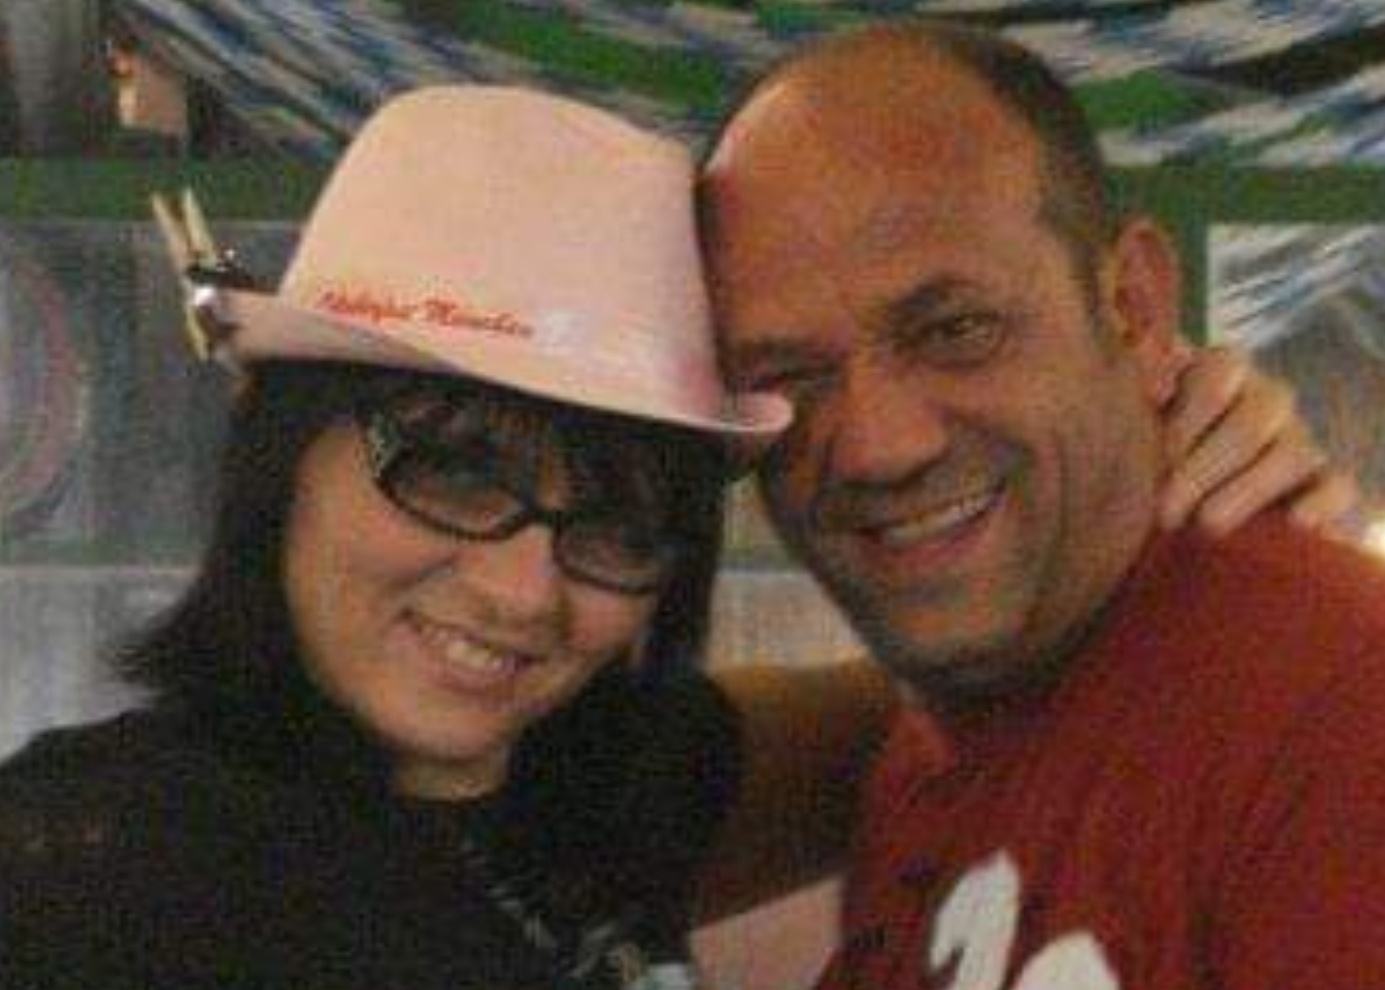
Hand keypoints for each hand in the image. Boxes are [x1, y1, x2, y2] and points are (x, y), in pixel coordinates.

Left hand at [1158, 344, 1359, 536]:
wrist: (1203, 511)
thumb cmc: (1162, 467)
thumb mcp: (1143, 438)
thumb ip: (1141, 413)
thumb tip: (1139, 392)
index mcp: (1222, 374)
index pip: (1219, 370)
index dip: (1189, 416)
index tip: (1159, 459)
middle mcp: (1268, 400)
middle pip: (1253, 419)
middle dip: (1204, 469)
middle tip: (1167, 511)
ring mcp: (1302, 440)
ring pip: (1295, 453)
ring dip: (1247, 491)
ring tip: (1208, 524)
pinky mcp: (1328, 485)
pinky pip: (1337, 488)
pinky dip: (1318, 506)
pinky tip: (1292, 523)